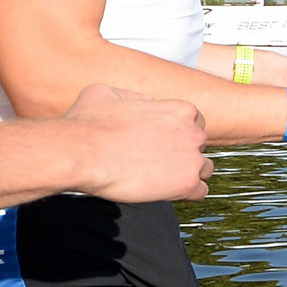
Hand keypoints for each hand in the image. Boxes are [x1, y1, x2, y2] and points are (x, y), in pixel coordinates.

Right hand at [62, 82, 212, 201]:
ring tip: (165, 180)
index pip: (195, 121)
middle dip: (184, 153)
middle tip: (159, 162)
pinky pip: (200, 192)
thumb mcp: (107, 93)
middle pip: (200, 145)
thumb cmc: (89, 122)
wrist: (82, 153)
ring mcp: (192, 159)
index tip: (164, 143)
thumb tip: (145, 100)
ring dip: (189, 173)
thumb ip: (133, 95)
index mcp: (179, 109)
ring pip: (205, 169)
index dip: (179, 133)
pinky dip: (188, 194)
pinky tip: (169, 193)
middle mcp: (192, 132)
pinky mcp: (186, 184)